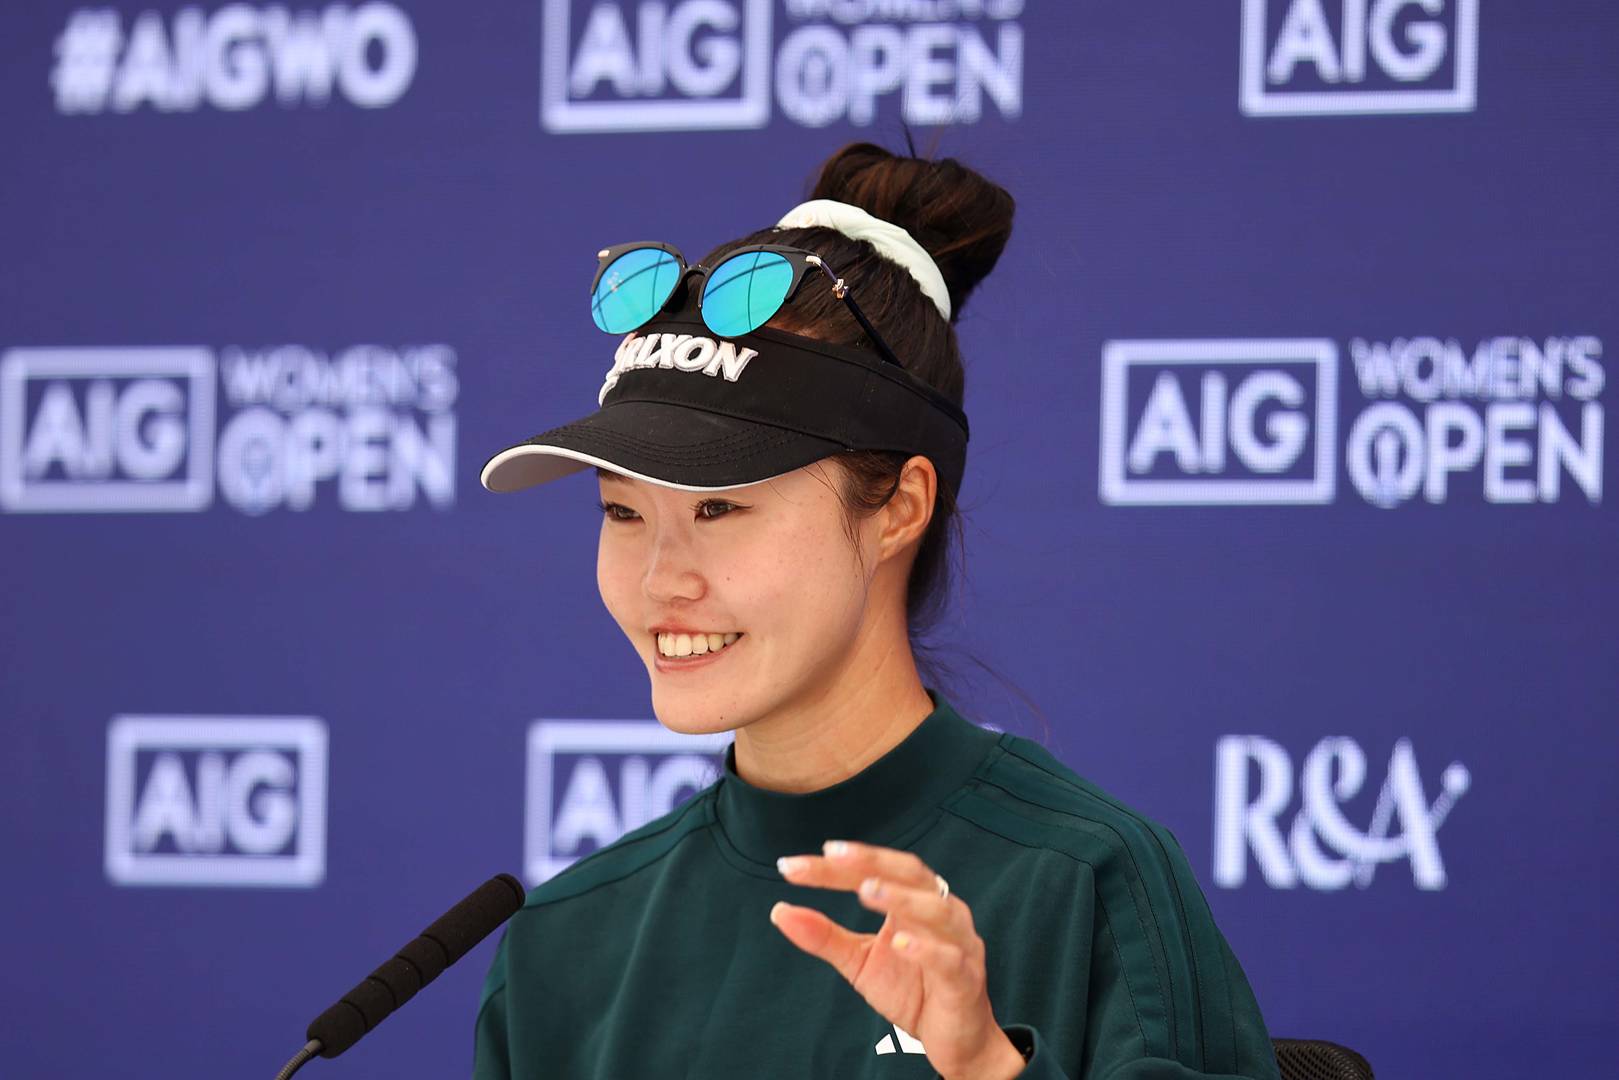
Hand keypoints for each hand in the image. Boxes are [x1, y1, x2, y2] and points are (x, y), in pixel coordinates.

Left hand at [770, 840, 1025, 1079]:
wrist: (955, 1039)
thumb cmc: (912, 990)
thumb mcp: (859, 961)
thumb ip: (824, 936)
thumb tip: (779, 911)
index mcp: (914, 901)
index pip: (875, 871)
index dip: (835, 867)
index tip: (793, 866)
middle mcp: (941, 912)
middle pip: (909, 873)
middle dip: (870, 861)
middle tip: (831, 855)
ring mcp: (958, 944)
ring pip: (936, 910)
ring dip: (900, 897)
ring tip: (865, 889)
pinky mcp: (964, 980)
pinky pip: (949, 959)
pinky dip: (925, 949)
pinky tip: (899, 943)